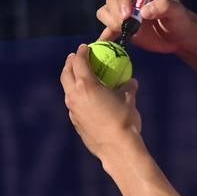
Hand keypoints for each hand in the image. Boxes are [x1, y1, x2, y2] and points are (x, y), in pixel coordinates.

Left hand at [61, 44, 142, 162]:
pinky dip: (76, 97)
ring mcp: (72, 111)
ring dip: (70, 81)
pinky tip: (85, 100)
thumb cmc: (124, 120)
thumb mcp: (129, 99)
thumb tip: (131, 81)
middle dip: (69, 63)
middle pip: (66, 74)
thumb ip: (128, 87)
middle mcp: (74, 96)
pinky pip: (72, 105)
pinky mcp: (75, 122)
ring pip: (67, 91)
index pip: (79, 62)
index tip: (84, 47)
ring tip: (77, 78)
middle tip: (73, 58)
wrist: (117, 148)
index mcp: (86, 85)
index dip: (81, 52)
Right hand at [96, 0, 191, 54]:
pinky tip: (106, 42)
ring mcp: (123, 8)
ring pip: (105, 11)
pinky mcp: (119, 24)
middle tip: (127, 27)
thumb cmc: (179, 20)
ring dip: (111, 22)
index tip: (128, 15)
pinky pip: (106, 26)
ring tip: (126, 32)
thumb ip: (165, 6)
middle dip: (117, 13)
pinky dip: (105, 34)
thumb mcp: (177, 12)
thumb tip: (144, 10)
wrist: (177, 36)